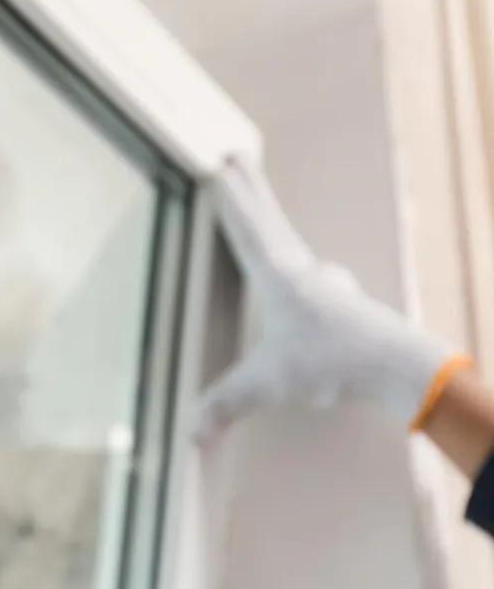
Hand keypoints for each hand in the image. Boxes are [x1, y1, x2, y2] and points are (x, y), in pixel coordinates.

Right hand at [194, 157, 467, 440]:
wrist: (398, 366)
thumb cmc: (333, 361)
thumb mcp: (268, 383)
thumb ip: (227, 402)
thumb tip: (191, 430)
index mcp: (278, 276)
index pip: (246, 229)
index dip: (229, 199)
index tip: (218, 167)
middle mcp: (302, 270)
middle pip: (270, 219)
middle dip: (250, 190)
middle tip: (238, 157)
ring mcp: (326, 283)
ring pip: (289, 241)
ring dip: (271, 220)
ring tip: (259, 210)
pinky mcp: (341, 301)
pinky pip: (305, 269)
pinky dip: (289, 257)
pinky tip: (294, 275)